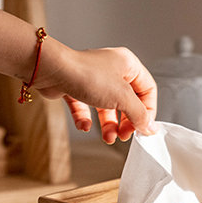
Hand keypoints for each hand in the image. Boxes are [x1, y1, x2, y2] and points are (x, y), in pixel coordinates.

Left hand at [35, 41, 156, 143]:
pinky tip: (84, 126)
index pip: (147, 90)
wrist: (52, 71)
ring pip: (107, 107)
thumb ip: (139, 114)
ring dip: (108, 125)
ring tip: (108, 137)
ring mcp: (93, 79)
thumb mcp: (122, 97)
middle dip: (126, 122)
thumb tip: (150, 128)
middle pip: (127, 102)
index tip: (143, 128)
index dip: (147, 111)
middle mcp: (112, 70)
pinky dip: (86, 120)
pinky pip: (86, 108)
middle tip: (124, 135)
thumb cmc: (87, 76)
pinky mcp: (76, 88)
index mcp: (128, 65)